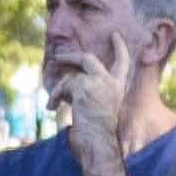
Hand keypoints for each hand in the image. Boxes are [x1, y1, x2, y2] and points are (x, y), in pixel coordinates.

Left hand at [59, 32, 135, 154]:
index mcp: (118, 87)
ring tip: (52, 105)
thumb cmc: (97, 131)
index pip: (123, 63)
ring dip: (59, 91)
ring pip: (70, 78)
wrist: (97, 140)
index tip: (115, 35)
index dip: (119, 47)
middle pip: (88, 59)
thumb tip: (68, 79)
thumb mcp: (97, 105)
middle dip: (71, 56)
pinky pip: (63, 86)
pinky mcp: (84, 85)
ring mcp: (98, 82)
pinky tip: (52, 108)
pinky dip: (55, 97)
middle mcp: (110, 82)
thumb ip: (89, 90)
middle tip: (58, 56)